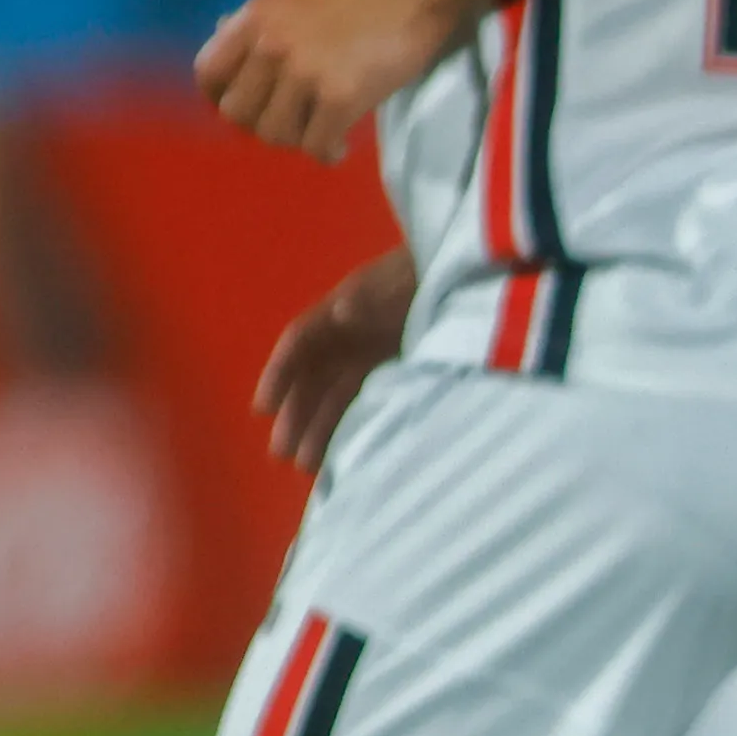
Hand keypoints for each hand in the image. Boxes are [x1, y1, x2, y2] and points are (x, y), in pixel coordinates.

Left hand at [194, 0, 467, 160]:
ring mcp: (305, 73)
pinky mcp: (340, 97)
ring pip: (275, 134)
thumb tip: (224, 34)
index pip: (209, 72)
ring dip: (297, 139)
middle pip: (238, 112)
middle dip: (262, 122)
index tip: (248, 104)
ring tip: (319, 132)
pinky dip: (327, 152)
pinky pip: (316, 144)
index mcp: (255, 17)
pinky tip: (340, 145)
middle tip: (291, 120)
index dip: (221, 97)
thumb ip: (261, 19)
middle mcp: (271, 46)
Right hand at [255, 249, 415, 470]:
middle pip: (315, 376)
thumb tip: (342, 314)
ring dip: (320, 426)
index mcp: (344, 306)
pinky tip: (346, 447)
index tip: (263, 407)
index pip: (301, 340)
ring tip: (307, 466)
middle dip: (296, 413)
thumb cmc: (433, 269)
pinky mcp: (397, 367)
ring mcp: (372, 351)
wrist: (474, 271)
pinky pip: (366, 397)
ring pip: (337, 392)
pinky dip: (354, 420)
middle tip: (281, 454)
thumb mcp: (404, 279)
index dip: (279, 373)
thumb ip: (375, 297)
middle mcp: (350, 332)